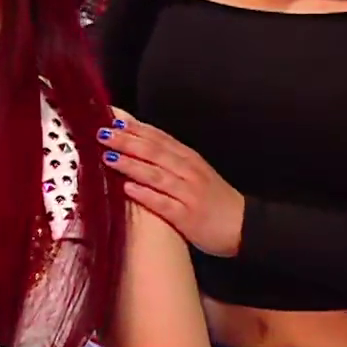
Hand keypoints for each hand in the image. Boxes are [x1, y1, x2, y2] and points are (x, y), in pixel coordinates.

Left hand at [100, 108, 243, 257]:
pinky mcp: (187, 217)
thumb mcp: (195, 173)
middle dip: (127, 141)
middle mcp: (189, 172)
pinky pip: (163, 204)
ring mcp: (188, 194)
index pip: (159, 138)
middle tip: (102, 133)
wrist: (244, 227)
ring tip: (109, 157)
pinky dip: (145, 195)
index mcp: (189, 159)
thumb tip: (138, 146)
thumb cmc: (214, 200)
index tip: (112, 118)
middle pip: (155, 152)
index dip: (135, 128)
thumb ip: (170, 160)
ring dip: (132, 165)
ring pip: (156, 175)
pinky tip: (127, 189)